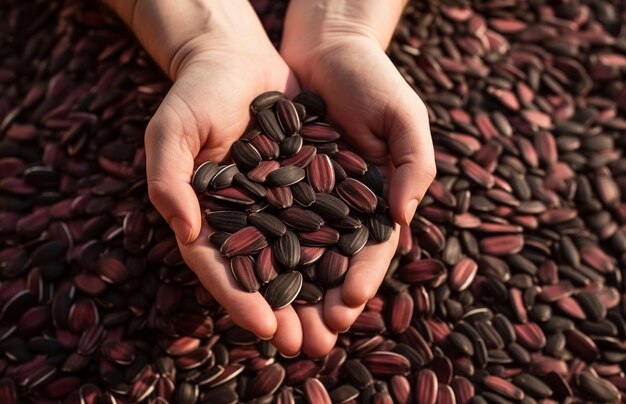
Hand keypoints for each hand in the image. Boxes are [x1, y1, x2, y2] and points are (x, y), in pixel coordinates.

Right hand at [142, 32, 309, 356]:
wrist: (237, 58)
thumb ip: (168, 179)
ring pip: (298, 257)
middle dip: (285, 312)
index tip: (265, 328)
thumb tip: (186, 231)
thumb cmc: (196, 92)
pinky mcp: (308, 185)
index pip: (219, 268)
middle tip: (309, 347)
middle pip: (263, 274)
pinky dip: (340, 250)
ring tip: (339, 326)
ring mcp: (276, 204)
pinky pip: (326, 220)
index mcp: (205, 215)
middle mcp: (243, 217)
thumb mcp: (171, 129)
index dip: (239, 299)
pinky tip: (359, 275)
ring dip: (317, 294)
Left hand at [281, 17, 435, 354]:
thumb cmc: (373, 80)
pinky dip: (257, 247)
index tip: (345, 306)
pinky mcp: (275, 182)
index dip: (362, 279)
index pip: (373, 250)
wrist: (327, 50)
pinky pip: (265, 217)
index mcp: (378, 199)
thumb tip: (401, 217)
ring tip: (276, 322)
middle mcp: (342, 206)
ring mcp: (308, 197)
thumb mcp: (405, 117)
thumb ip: (413, 164)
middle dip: (322, 300)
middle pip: (332, 263)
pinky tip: (247, 275)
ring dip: (289, 288)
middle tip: (309, 337)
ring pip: (297, 251)